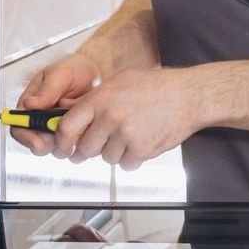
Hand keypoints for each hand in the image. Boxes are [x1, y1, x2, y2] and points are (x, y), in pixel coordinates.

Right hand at [9, 52, 100, 155]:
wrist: (97, 73)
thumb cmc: (74, 70)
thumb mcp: (59, 75)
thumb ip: (46, 91)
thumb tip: (29, 104)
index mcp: (30, 106)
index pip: (18, 128)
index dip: (25, 137)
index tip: (37, 140)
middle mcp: (41, 121)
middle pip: (36, 144)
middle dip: (49, 142)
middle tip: (63, 132)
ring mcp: (57, 130)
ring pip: (56, 148)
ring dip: (67, 139)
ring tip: (78, 118)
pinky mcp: (73, 136)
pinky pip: (74, 146)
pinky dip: (80, 138)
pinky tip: (86, 122)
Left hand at [51, 67, 211, 170]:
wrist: (187, 96)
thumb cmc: (155, 87)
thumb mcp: (118, 83)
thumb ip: (94, 100)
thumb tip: (71, 117)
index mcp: (100, 99)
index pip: (67, 128)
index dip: (62, 141)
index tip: (64, 147)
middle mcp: (110, 117)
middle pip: (85, 149)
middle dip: (89, 150)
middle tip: (98, 145)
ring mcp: (126, 135)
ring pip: (106, 158)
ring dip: (115, 153)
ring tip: (130, 135)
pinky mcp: (141, 150)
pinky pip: (126, 165)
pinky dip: (132, 159)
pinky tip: (141, 142)